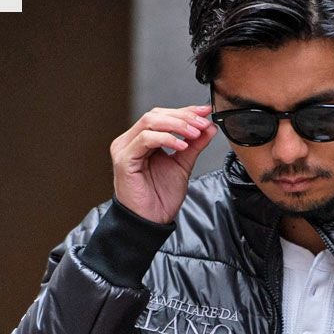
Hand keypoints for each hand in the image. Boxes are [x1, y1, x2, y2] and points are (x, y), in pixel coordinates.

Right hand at [109, 105, 217, 223]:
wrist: (151, 221)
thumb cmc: (161, 197)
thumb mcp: (182, 165)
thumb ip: (194, 145)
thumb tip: (209, 127)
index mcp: (142, 140)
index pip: (163, 116)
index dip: (185, 111)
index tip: (205, 113)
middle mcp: (131, 140)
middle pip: (156, 114)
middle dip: (183, 117)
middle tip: (203, 123)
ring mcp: (125, 148)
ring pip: (150, 122)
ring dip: (177, 125)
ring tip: (195, 134)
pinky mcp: (124, 159)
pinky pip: (145, 139)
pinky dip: (166, 139)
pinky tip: (182, 146)